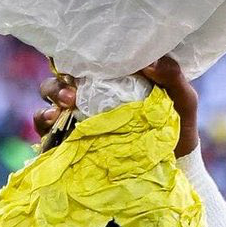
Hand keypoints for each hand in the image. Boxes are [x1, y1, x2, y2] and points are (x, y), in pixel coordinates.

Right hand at [33, 57, 198, 157]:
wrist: (176, 167)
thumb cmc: (177, 127)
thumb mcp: (182, 99)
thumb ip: (172, 76)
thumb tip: (148, 62)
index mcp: (113, 80)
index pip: (85, 62)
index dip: (75, 60)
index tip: (80, 68)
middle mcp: (92, 95)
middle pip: (62, 79)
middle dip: (59, 84)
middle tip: (70, 96)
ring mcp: (80, 118)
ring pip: (52, 99)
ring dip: (51, 99)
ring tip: (60, 110)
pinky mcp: (73, 141)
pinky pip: (48, 129)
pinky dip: (43, 124)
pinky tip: (50, 124)